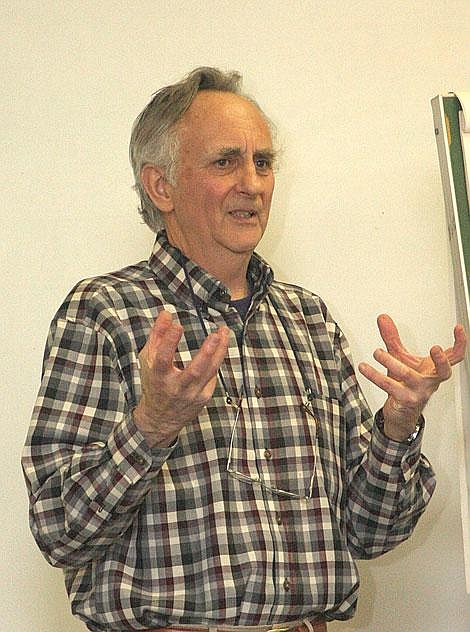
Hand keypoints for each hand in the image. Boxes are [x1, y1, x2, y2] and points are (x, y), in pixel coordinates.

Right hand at [133, 310, 229, 447]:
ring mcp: (192, 394)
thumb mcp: (148, 360)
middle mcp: (176, 387)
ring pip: (210, 372)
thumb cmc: (154, 384)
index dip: (169, 342)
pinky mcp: (204, 397)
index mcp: (158, 377)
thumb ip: (157, 336)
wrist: (160, 418)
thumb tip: (166, 314)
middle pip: (194, 371)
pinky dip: (216, 360)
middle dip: (206, 352)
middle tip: (215, 335)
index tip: (177, 326)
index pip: (163, 359)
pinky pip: (213, 375)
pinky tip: (220, 347)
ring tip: (224, 333)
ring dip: (219, 351)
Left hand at [358, 314, 466, 441]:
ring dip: (390, 361)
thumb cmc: (405, 383)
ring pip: (408, 375)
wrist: (400, 411)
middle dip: (441, 360)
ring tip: (377, 352)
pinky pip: (390, 386)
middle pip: (443, 372)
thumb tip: (383, 318)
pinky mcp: (405, 400)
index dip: (461, 343)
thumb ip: (392, 338)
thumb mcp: (400, 357)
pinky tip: (365, 368)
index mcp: (434, 369)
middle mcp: (430, 381)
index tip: (458, 328)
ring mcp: (419, 392)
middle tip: (435, 348)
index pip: (455, 356)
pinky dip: (375, 376)